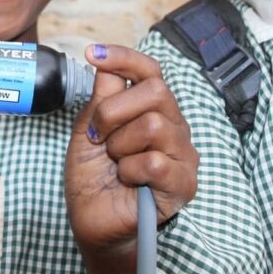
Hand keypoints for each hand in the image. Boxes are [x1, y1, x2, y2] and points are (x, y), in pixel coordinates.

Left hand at [65, 44, 197, 273]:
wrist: (92, 221)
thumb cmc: (94, 176)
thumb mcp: (88, 129)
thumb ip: (102, 96)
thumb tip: (103, 61)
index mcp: (151, 109)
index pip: (149, 71)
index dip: (124, 57)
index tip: (92, 53)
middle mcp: (173, 125)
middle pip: (156, 91)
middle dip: (114, 112)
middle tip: (100, 138)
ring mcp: (182, 154)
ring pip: (154, 125)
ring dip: (120, 146)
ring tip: (116, 163)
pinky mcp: (184, 183)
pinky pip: (156, 162)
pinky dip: (130, 171)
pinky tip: (127, 181)